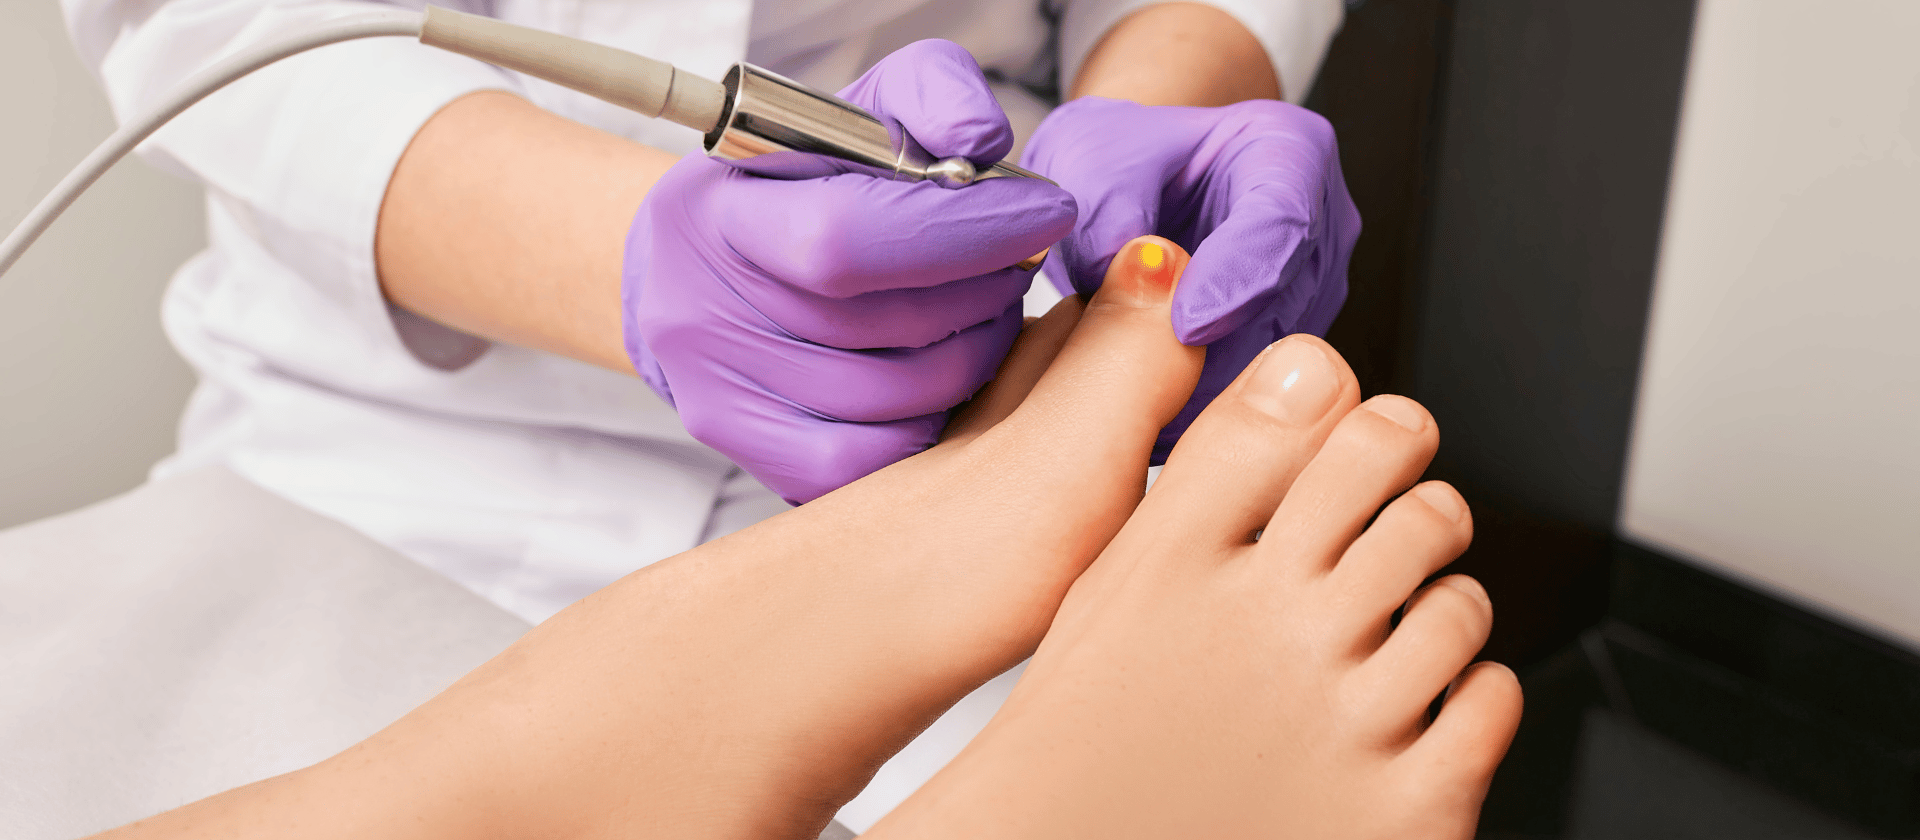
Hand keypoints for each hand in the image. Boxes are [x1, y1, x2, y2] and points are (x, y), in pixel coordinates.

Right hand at [624, 40, 1075, 503]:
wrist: (695, 265)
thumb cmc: (793, 180)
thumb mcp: (853, 111)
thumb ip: (929, 93)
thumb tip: (980, 141)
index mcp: (717, 213)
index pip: (850, 238)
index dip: (967, 230)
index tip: (1044, 209)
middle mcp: (702, 313)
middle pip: (891, 326)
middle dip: (986, 289)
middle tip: (1018, 261)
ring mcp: (721, 396)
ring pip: (901, 399)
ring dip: (979, 350)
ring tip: (990, 307)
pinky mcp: (750, 454)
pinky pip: (878, 459)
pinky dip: (937, 415)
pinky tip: (951, 369)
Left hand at [1021, 96, 1359, 459]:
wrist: (1126, 188)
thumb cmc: (1118, 159)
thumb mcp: (1088, 155)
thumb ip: (1105, 203)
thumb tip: (1124, 270)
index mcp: (1287, 152)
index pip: (1283, 222)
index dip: (1234, 279)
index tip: (1182, 324)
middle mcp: (1317, 225)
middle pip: (1283, 306)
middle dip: (1210, 350)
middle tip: (1133, 378)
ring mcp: (1308, 293)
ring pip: (1270, 363)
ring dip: (1197, 389)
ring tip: (1120, 398)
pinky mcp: (1284, 349)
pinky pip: (1251, 394)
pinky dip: (1192, 409)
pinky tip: (1138, 419)